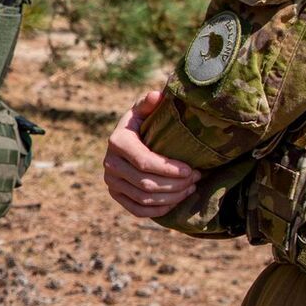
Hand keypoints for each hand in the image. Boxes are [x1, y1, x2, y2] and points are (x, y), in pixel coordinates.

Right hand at [105, 90, 198, 218]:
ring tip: (191, 188)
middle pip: (146, 183)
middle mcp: (110, 164)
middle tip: (196, 178)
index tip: (192, 169)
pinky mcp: (115, 195)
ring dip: (171, 197)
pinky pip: (137, 210)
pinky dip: (158, 210)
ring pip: (144, 198)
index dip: (170, 169)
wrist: (127, 140)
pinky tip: (175, 202)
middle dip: (176, 184)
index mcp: (117, 141)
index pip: (145, 162)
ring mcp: (111, 182)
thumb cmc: (142, 123)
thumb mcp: (144, 110)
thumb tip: (158, 95)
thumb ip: (149, 102)